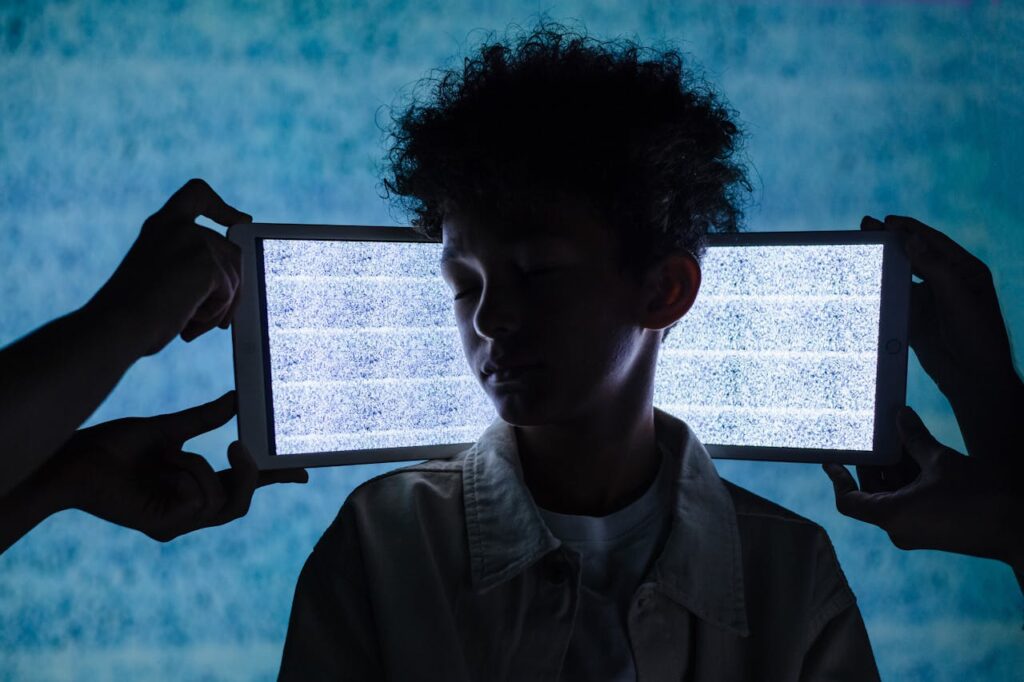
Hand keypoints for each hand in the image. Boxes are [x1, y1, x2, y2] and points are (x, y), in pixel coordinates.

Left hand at [38, 392, 306, 541]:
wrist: (76, 460)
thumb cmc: (113, 446)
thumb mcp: (169, 428)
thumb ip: (204, 419)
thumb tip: (238, 399)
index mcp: (193, 484)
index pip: (241, 483)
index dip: (273, 478)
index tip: (304, 472)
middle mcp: (189, 507)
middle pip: (242, 501)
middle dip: (252, 475)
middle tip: (238, 446)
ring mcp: (178, 521)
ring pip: (224, 500)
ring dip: (201, 471)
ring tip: (168, 460)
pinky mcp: (167, 527)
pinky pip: (202, 501)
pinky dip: (187, 478)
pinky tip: (160, 473)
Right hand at [88, 178, 249, 356]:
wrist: (116, 326)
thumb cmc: (131, 313)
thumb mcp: (159, 276)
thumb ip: (188, 265)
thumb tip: (230, 280)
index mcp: (161, 226)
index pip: (197, 195)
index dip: (222, 207)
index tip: (241, 220)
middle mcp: (179, 228)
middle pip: (231, 251)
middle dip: (229, 288)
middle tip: (215, 319)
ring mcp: (195, 243)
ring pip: (233, 277)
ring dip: (218, 307)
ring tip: (190, 324)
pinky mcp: (207, 264)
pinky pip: (228, 293)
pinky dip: (213, 315)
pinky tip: (188, 324)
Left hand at [824, 408, 1022, 570]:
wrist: (1020, 530)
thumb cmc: (980, 497)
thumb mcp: (942, 461)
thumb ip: (915, 438)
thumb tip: (899, 415)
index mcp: (891, 515)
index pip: (848, 501)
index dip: (837, 479)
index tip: (830, 460)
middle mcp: (898, 528)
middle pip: (871, 493)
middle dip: (872, 464)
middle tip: (872, 435)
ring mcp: (915, 531)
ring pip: (892, 496)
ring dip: (893, 469)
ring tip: (896, 436)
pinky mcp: (932, 529)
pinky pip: (910, 502)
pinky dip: (909, 481)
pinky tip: (917, 453)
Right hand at [860, 215, 1023, 465]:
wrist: (974, 378)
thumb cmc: (977, 335)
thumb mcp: (957, 297)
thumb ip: (934, 266)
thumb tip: (911, 239)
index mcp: (964, 270)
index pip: (932, 242)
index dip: (908, 230)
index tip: (884, 221)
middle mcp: (946, 281)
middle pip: (914, 255)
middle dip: (891, 242)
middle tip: (865, 228)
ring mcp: (930, 301)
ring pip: (902, 276)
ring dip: (882, 265)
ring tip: (859, 253)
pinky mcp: (916, 319)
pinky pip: (895, 300)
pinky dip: (880, 290)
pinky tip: (863, 283)